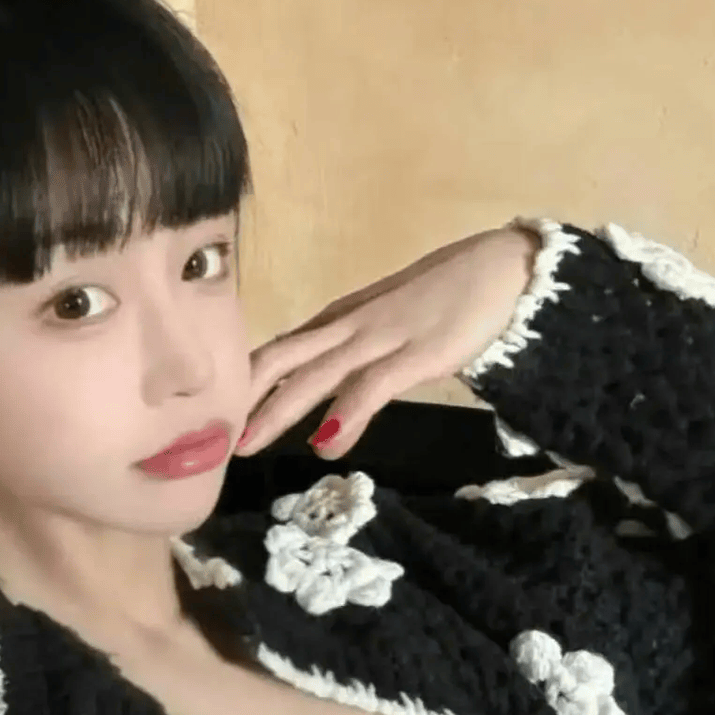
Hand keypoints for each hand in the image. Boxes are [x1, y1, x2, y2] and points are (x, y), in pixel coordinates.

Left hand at [234, 225, 539, 458]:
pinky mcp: (418, 353)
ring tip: (248, 445)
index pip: (279, 349)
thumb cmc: (447, 296)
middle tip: (209, 435)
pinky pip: (374, 386)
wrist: (505, 269)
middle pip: (282, 359)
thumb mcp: (385, 323)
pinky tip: (326, 442)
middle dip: (244, 397)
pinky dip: (348, 414)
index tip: (212, 411)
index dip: (243, 379)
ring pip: (316, 375)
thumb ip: (353, 350)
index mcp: (340, 320)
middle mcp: (349, 326)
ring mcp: (382, 338)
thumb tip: (324, 389)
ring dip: (279, 411)